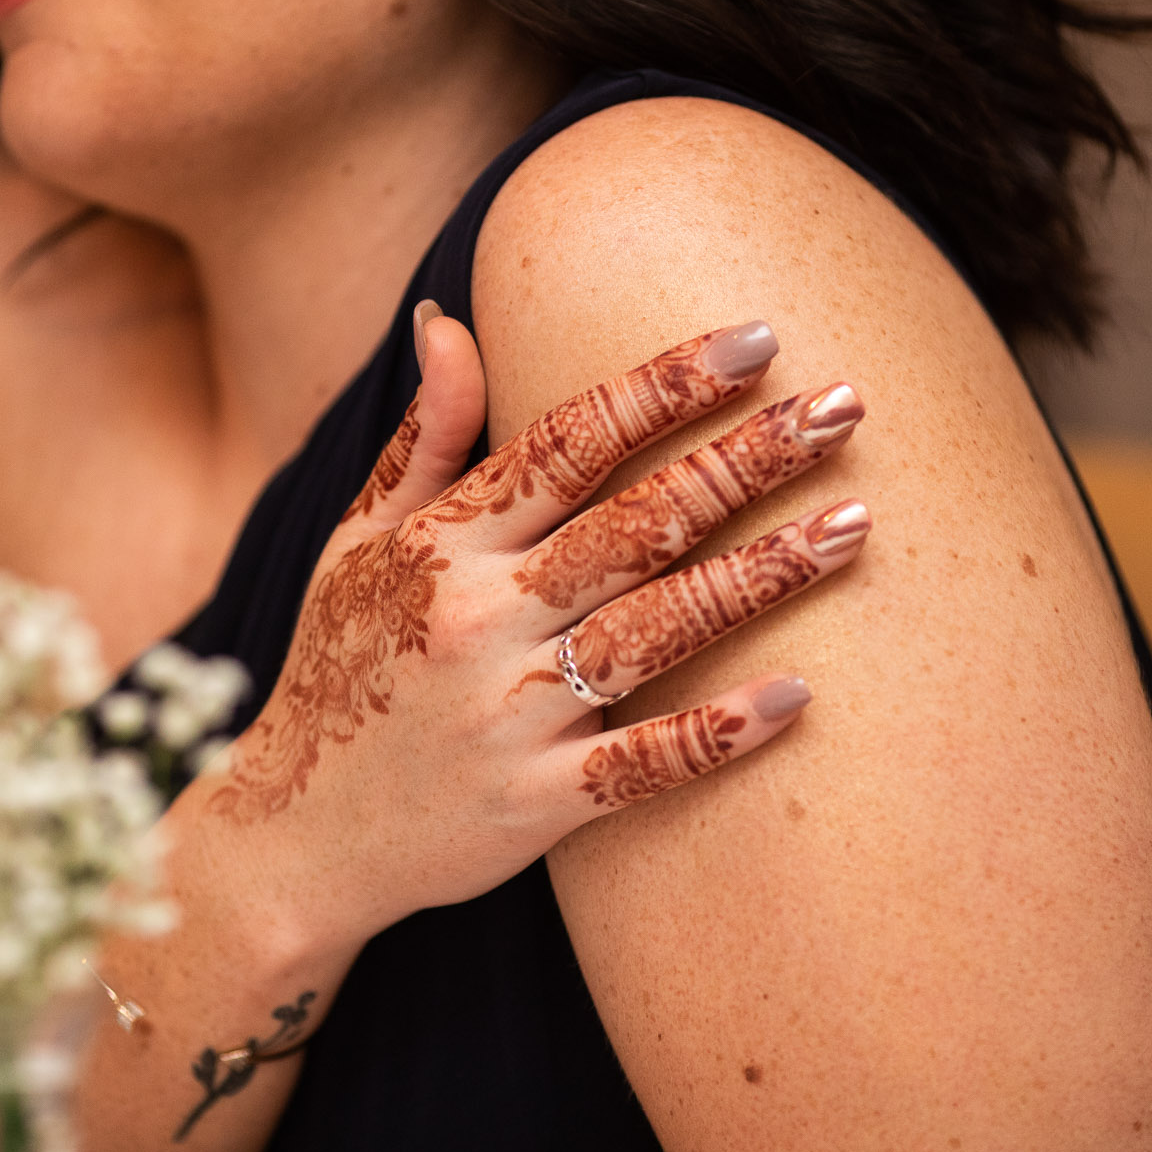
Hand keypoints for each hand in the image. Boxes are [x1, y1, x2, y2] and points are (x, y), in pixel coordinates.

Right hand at [183, 306, 870, 949]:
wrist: (294, 835)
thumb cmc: (340, 668)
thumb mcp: (358, 543)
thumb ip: (422, 436)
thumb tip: (447, 316)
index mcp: (442, 545)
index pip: (570, 442)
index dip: (664, 385)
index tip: (758, 339)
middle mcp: (477, 618)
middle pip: (634, 521)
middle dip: (746, 458)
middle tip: (846, 404)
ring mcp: (507, 715)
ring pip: (653, 630)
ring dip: (760, 576)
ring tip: (857, 524)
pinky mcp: (533, 805)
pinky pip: (638, 764)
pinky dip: (715, 732)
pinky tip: (798, 695)